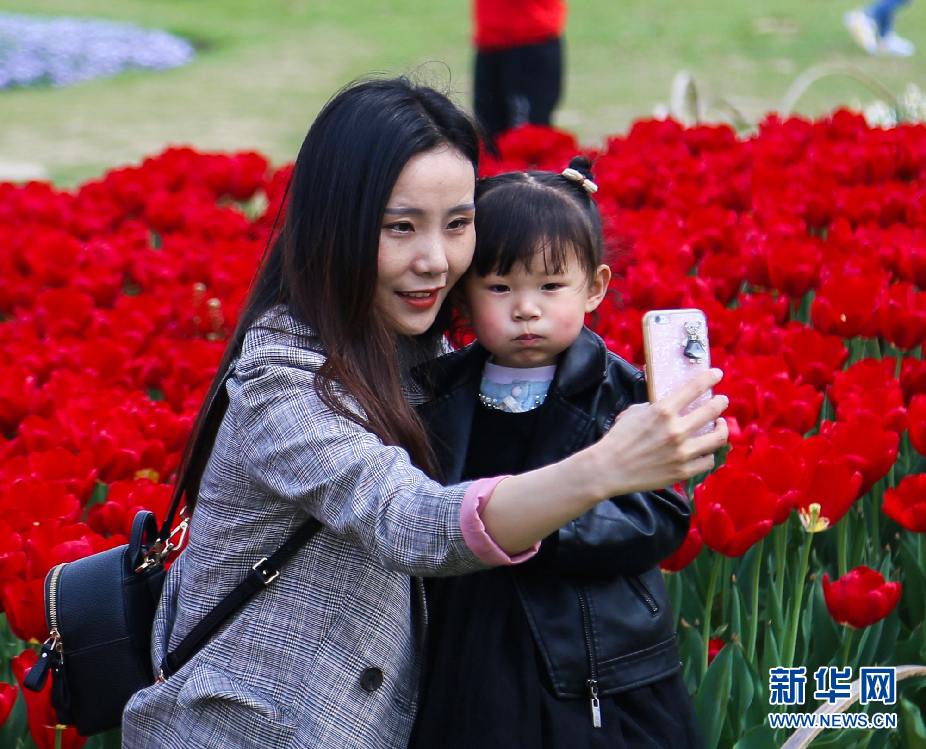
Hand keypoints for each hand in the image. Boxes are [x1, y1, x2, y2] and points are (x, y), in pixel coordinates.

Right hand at [595, 368, 728, 495]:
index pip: (695, 388)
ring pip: (717, 438)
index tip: (716, 374)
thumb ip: (655, 407)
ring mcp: (682, 452)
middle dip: (721, 402)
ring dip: (722, 428)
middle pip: (713, 410)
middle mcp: (676, 430)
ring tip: (719, 425)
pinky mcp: (682, 471)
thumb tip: (669, 403)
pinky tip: (706, 450)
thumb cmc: (618, 439)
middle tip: (722, 400)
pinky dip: (709, 454)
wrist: (609, 469)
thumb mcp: (633, 412)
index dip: (710, 378)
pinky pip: (708, 461)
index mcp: (663, 411)